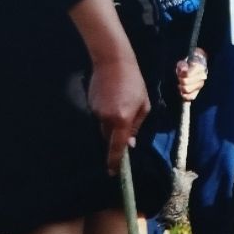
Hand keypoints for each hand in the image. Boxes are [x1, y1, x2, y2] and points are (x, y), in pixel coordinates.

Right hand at [89, 56, 150, 175]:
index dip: (115, 161)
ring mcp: (95, 112)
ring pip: (104, 126)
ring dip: (112, 123)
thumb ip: (137, 126)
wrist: (113, 61)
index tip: (112, 172)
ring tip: (120, 103)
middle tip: (125, 124)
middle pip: (109, 137)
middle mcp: (106, 118)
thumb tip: (129, 145)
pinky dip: (105, 113)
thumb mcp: (143, 105)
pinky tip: (112, 98)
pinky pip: (99, 116)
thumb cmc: (134, 82)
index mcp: (122, 119)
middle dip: (116, 137)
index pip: (117, 146)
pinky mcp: (90, 105)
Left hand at [175, 49, 207, 100]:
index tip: (180, 73)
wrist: (194, 68)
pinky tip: (182, 92)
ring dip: (181, 87)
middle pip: (186, 83)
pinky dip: (185, 96)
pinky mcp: (198, 92)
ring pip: (187, 90)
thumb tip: (184, 70)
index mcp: (199, 68)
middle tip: (180, 78)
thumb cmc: (187, 65)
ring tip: (181, 84)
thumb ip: (182, 65)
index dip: (181, 74)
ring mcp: (200, 85)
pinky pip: (191, 97)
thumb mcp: (183, 62)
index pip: (187, 75)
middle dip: (180, 80)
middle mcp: (202, 77)